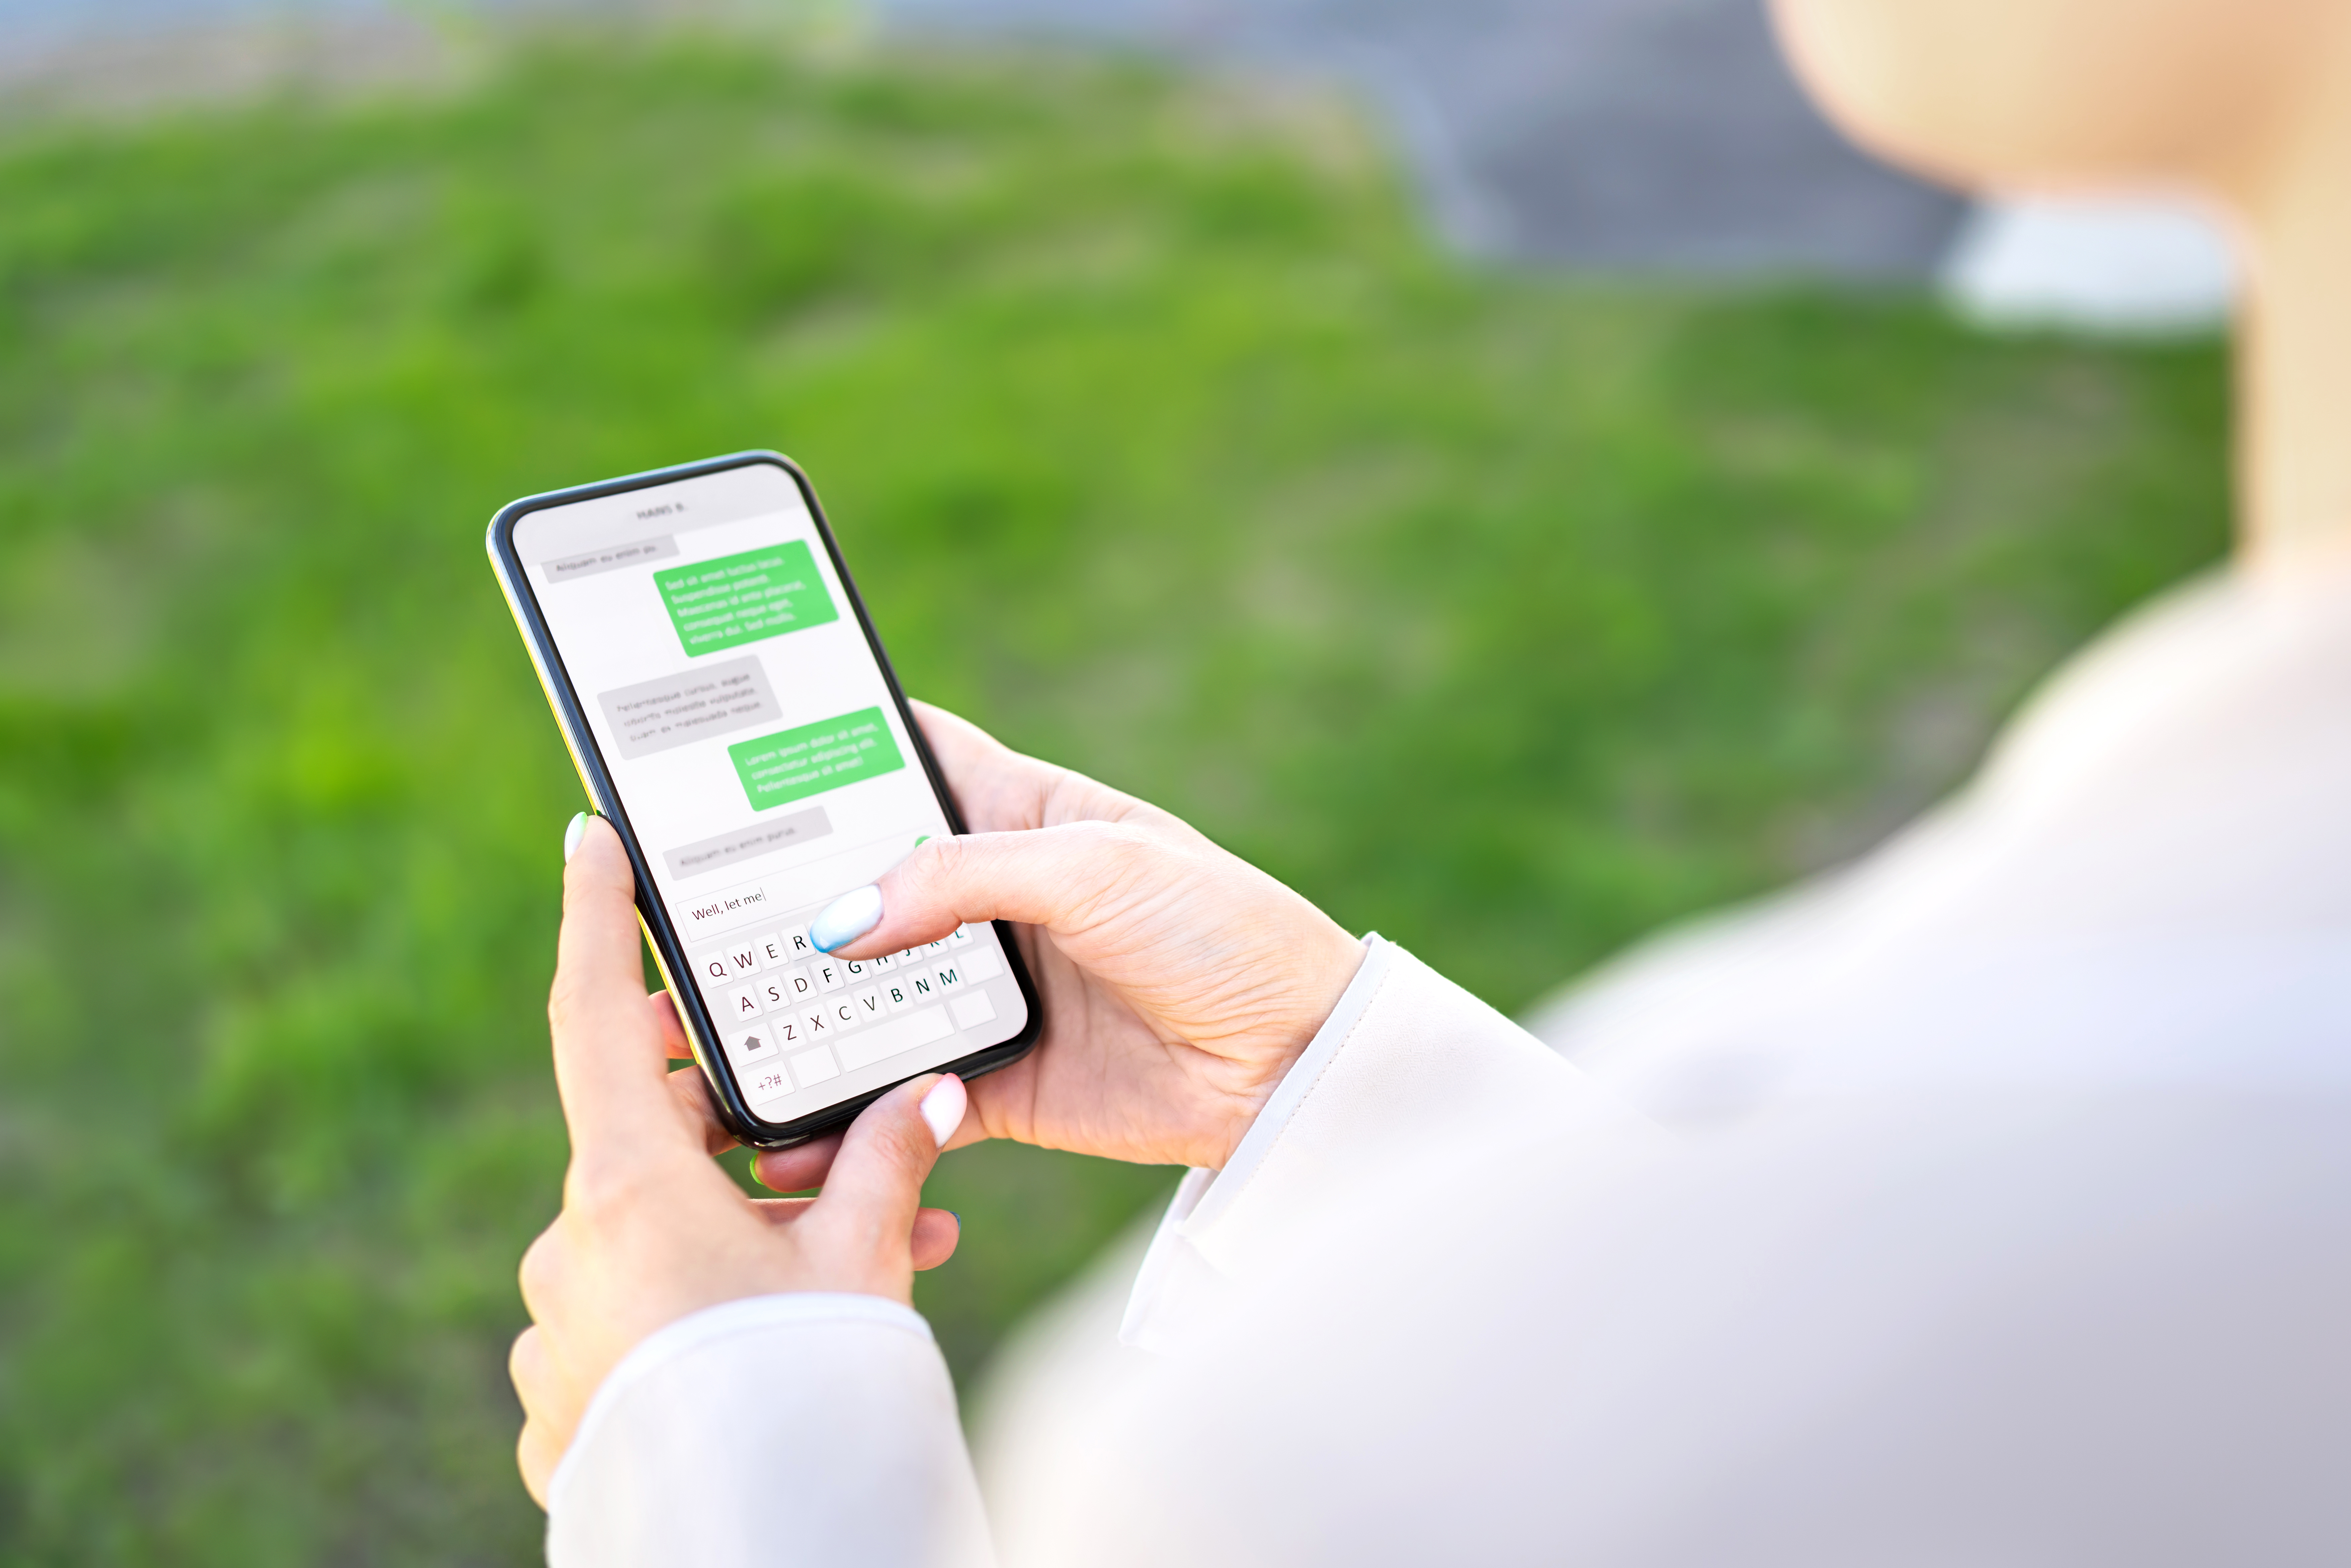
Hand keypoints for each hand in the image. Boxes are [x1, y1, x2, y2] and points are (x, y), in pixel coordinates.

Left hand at [509, 818, 964, 1507]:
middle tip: (837, 1126)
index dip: (595, 918)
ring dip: (752, 1234)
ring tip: (871, 1254)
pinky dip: (707, 1310)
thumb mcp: (858, 1261)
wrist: (748, 1541)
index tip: (588, 841)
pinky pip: (638, 1321)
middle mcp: (569, 1246)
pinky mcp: (565, 1399)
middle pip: (653, 1141)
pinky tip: (781, 1339)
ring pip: (659, 1239)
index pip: (595, 1014)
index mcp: (625, 1187)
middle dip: (753, 1135)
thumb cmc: (804, 1387)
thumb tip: (932, 1092)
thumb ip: (888, 1165)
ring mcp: (557, 1328)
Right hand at [759, 702, 1363, 1180]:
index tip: (729, 753)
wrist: (1297, 1063)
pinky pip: (896, 1091)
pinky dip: (840, 1111)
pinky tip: (782, 1122)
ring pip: (862, 994)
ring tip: (705, 1024)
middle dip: (778, 898)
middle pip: (857, 885)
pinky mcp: (993, 1080)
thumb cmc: (1221, 931)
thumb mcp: (1098, 868)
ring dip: (794, 1007)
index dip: (821, 752)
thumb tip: (841, 923)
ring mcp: (986, 989)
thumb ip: (963, 878)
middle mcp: (989, 898)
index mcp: (1020, 815)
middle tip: (682, 911)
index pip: (903, 760)